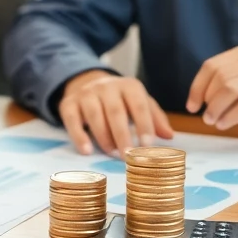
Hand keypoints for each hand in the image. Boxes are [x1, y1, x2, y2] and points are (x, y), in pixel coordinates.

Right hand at [57, 70, 174, 155]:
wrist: (87, 82)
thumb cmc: (120, 99)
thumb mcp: (139, 102)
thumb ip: (154, 117)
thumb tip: (169, 136)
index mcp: (129, 86)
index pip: (139, 104)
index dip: (144, 124)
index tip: (148, 145)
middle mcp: (107, 86)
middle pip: (115, 110)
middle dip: (123, 134)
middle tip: (129, 155)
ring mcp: (86, 94)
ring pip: (94, 115)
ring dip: (104, 137)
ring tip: (112, 153)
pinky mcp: (68, 103)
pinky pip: (72, 119)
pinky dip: (79, 136)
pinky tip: (87, 151)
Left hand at [185, 42, 237, 130]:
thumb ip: (232, 78)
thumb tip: (200, 97)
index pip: (212, 65)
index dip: (197, 86)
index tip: (192, 105)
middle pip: (220, 78)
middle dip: (207, 100)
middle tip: (204, 116)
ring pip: (230, 90)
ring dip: (216, 109)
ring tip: (213, 121)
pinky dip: (230, 117)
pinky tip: (225, 124)